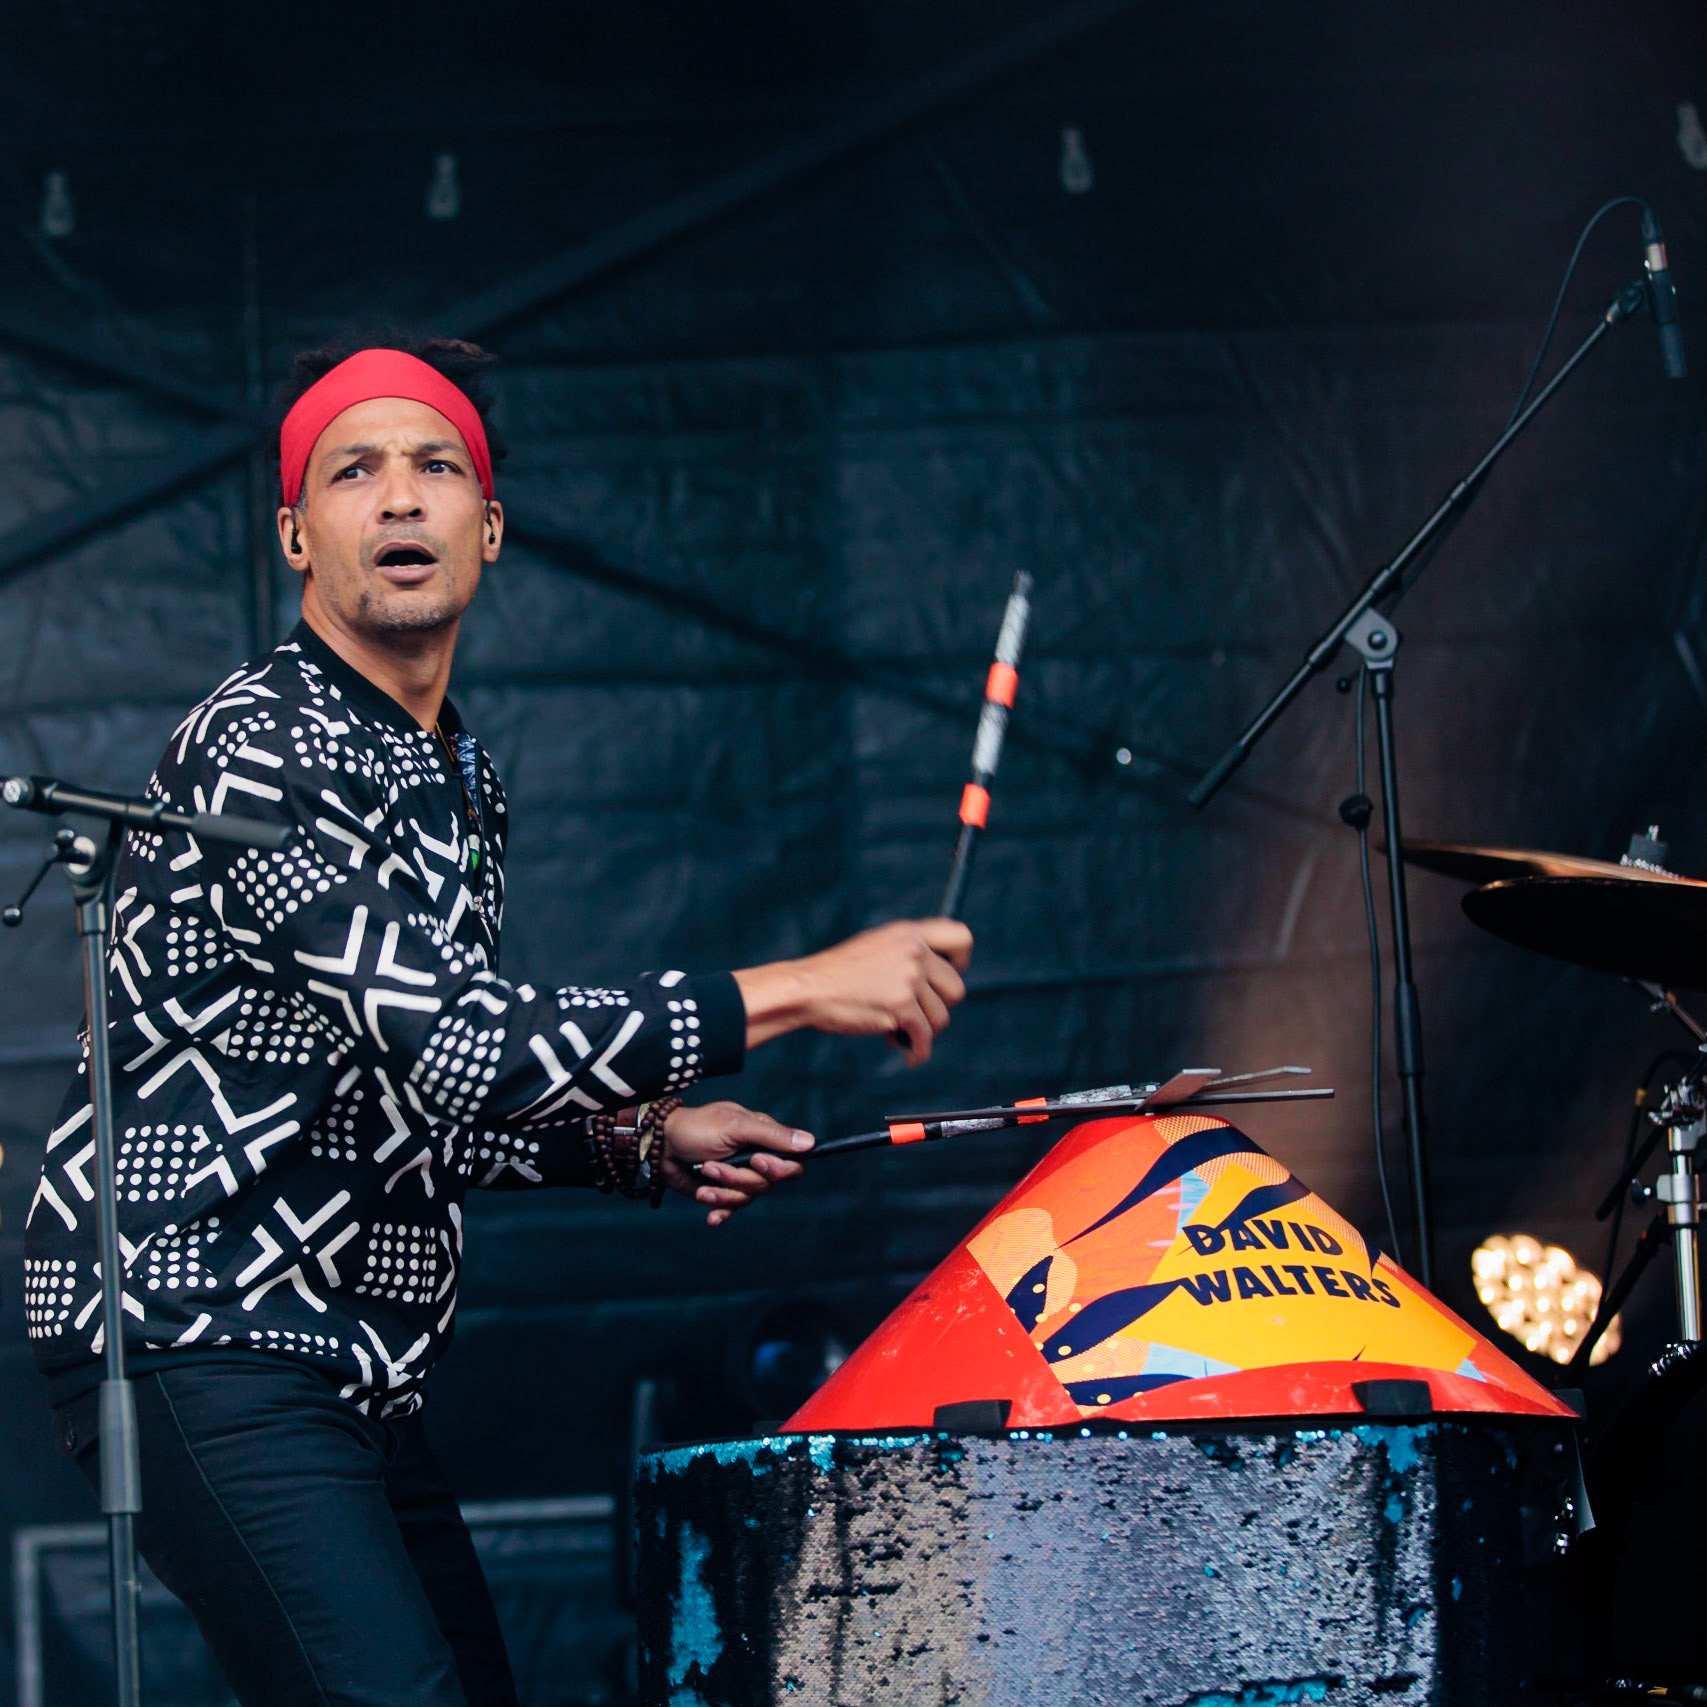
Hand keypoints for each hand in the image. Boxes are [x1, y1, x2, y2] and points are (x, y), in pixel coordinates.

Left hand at [660, 1100, 813, 1227]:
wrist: (659, 1145)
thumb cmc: (697, 1128)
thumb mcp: (735, 1126)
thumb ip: (771, 1135)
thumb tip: (810, 1142)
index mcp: (763, 1140)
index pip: (791, 1163)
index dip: (779, 1168)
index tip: (756, 1161)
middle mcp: (754, 1160)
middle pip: (767, 1185)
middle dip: (739, 1178)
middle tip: (715, 1165)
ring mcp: (738, 1177)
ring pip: (747, 1198)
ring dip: (722, 1190)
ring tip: (703, 1174)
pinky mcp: (721, 1192)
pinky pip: (730, 1209)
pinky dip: (720, 1209)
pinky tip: (710, 1211)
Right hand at [734, 918, 972, 1064]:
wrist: (809, 988)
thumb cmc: (840, 974)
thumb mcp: (878, 947)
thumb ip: (909, 954)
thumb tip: (940, 980)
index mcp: (910, 933)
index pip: (962, 937)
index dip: (960, 962)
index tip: (944, 979)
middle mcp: (914, 951)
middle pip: (956, 988)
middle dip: (939, 1007)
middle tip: (916, 1014)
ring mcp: (908, 978)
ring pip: (941, 1017)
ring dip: (923, 1031)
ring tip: (899, 1030)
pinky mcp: (901, 1006)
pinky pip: (924, 1037)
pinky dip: (917, 1050)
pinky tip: (908, 1054)